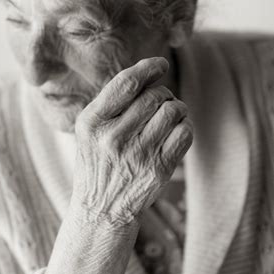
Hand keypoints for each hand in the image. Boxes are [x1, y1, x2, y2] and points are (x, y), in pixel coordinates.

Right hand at [71, 57, 192, 225]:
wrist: (100, 208)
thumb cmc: (97, 161)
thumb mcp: (88, 130)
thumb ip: (111, 103)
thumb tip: (147, 74)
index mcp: (92, 122)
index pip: (126, 83)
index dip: (148, 68)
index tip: (160, 64)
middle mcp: (113, 138)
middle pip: (153, 95)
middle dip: (162, 93)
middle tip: (160, 101)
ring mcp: (137, 155)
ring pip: (173, 110)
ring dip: (176, 108)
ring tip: (168, 115)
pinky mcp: (158, 169)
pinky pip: (184, 132)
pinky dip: (184, 126)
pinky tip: (174, 131)